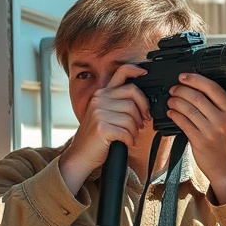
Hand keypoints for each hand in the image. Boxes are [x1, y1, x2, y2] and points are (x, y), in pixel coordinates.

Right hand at [58, 63, 151, 193]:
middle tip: (143, 122)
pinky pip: (126, 131)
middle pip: (132, 95)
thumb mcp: (104, 114)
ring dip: (135, 130)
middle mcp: (99, 100)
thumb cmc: (96, 137)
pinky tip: (126, 143)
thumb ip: (117, 103)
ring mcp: (98, 113)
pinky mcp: (101, 127)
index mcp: (101, 94)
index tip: (144, 73)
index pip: (120, 73)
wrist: (80, 155)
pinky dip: (130, 140)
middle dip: (143, 110)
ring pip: (131, 116)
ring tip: (130, 136)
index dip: (135, 70)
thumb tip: (142, 102)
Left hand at [166, 73, 225, 202]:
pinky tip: (171, 112)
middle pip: (197, 97)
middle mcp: (222, 120)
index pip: (213, 88)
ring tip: (171, 99)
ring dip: (176, 102)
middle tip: (174, 88)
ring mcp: (210, 131)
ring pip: (188, 110)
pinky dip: (175, 115)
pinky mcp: (199, 141)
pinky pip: (183, 123)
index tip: (185, 76)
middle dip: (182, 90)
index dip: (196, 80)